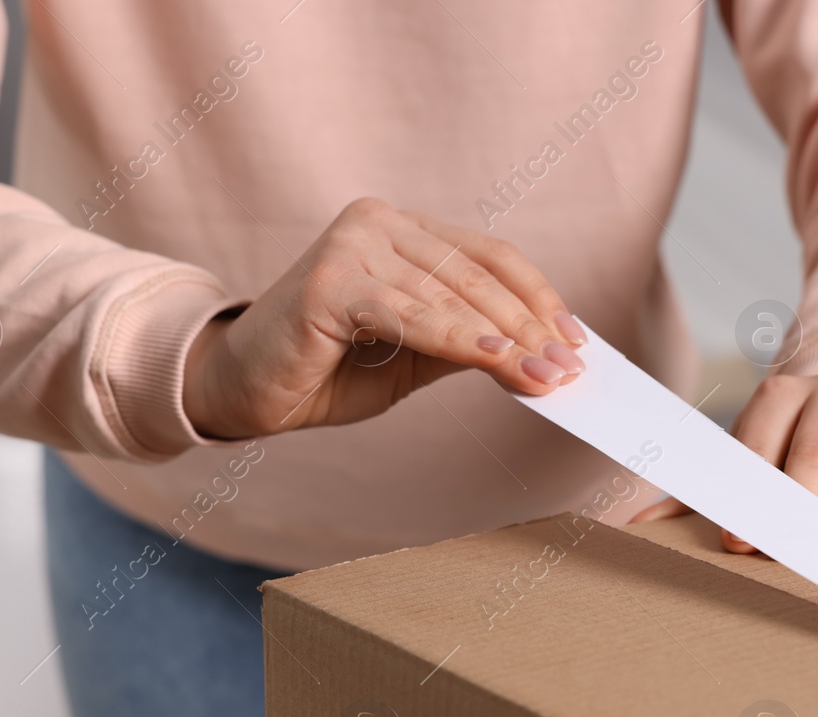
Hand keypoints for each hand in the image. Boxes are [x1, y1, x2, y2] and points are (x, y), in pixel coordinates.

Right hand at [183, 197, 586, 438]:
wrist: (241, 391)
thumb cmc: (324, 371)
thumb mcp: (412, 357)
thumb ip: (465, 344)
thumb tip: (538, 355)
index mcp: (401, 232)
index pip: (489, 258)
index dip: (539, 298)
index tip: (576, 341)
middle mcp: (378, 224)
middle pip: (479, 276)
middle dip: (532, 328)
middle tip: (570, 369)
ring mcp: (352, 246)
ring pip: (452, 296)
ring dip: (508, 342)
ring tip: (547, 377)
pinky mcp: (331, 282)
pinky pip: (413, 315)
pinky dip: (460, 339)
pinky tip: (498, 362)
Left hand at [631, 370, 817, 546]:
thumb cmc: (804, 435)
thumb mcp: (760, 447)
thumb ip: (707, 487)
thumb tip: (640, 524)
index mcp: (780, 393)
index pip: (760, 444)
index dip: (748, 494)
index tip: (736, 540)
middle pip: (813, 453)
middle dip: (798, 506)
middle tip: (785, 549)